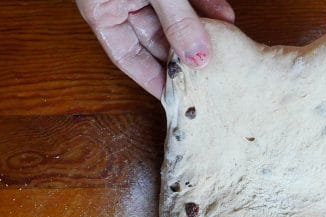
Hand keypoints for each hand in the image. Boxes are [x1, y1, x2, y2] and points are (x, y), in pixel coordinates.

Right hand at [77, 0, 234, 96]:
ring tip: (225, 45)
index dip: (152, 79)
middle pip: (154, 39)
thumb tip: (198, 57)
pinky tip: (224, 16)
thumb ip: (176, 19)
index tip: (175, 98)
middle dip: (184, 54)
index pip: (127, 57)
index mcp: (101, 11)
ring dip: (200, 29)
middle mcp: (119, 1)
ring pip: (174, 16)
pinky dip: (204, 4)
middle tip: (209, 74)